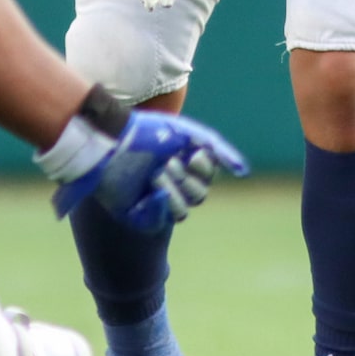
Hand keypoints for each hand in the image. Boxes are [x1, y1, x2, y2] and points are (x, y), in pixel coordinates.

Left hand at [49, 109, 248, 232]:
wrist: (110, 141)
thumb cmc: (148, 133)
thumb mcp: (190, 134)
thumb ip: (219, 150)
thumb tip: (244, 172)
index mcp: (182, 164)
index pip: (207, 178)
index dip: (204, 169)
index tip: (192, 155)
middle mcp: (170, 183)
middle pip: (197, 197)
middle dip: (185, 179)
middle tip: (166, 163)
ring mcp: (153, 200)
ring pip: (181, 213)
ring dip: (173, 193)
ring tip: (154, 175)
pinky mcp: (136, 214)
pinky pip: (158, 222)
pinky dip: (158, 208)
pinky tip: (150, 194)